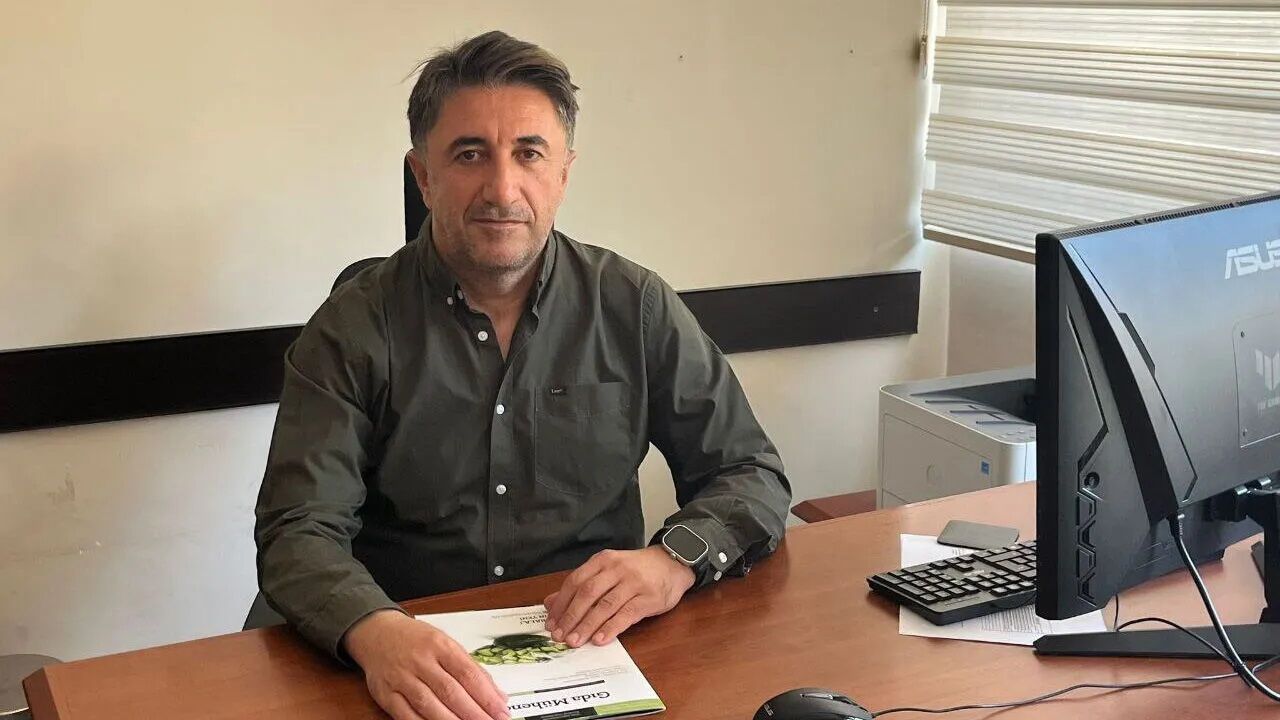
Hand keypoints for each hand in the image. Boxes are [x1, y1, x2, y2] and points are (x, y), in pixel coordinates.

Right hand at [343, 609, 509, 719]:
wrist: (377, 632)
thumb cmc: (415, 640)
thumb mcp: (446, 644)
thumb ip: (472, 669)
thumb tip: (497, 695)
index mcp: (440, 645)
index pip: (468, 674)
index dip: (487, 696)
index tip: (501, 711)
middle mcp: (421, 661)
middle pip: (451, 692)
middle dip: (474, 713)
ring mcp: (402, 678)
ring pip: (429, 705)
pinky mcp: (386, 693)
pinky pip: (406, 715)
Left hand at [542, 546, 695, 647]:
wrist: (673, 563)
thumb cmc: (637, 570)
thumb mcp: (608, 570)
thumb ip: (581, 585)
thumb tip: (551, 603)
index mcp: (603, 561)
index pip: (575, 581)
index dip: (561, 603)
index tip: (551, 622)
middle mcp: (616, 569)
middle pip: (587, 593)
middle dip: (571, 616)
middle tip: (559, 636)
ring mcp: (633, 583)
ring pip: (605, 605)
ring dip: (587, 625)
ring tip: (575, 641)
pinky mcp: (648, 598)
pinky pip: (626, 614)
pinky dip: (611, 628)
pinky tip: (600, 639)